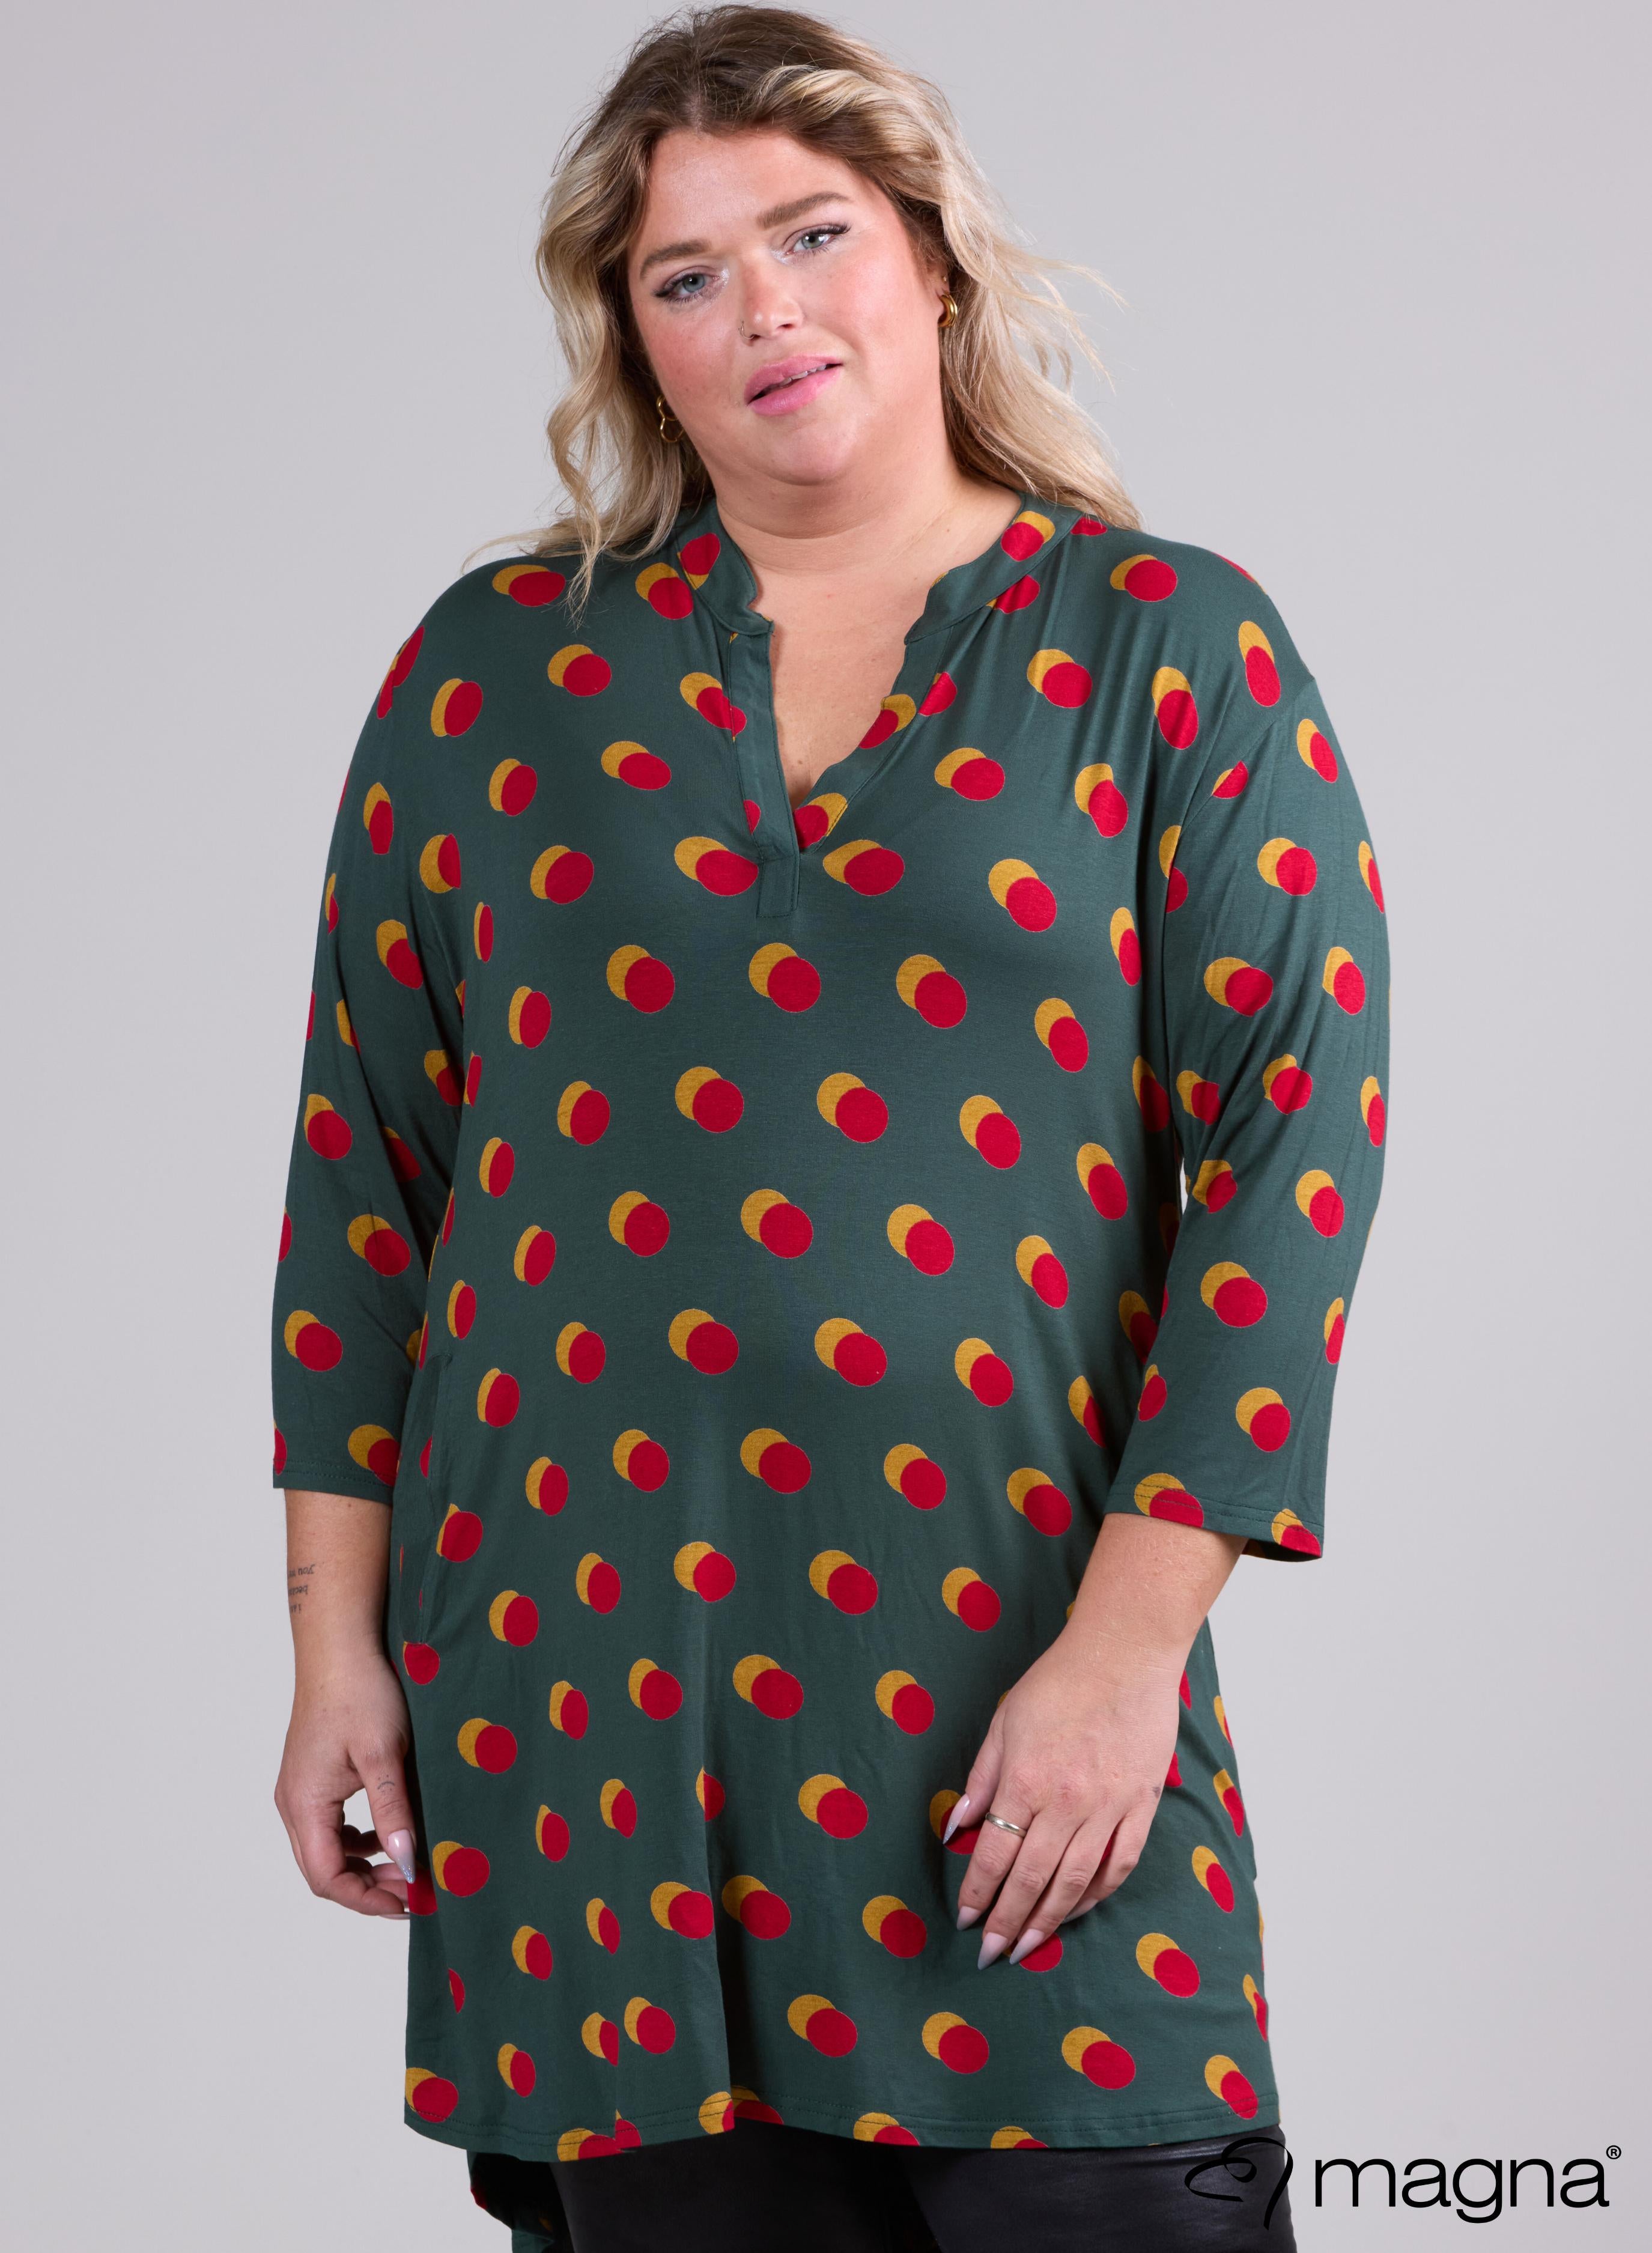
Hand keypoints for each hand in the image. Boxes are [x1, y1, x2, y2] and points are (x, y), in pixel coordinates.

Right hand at [274, 1649, 419, 1917]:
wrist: (340, 1647)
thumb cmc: (360, 1693)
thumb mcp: (384, 1754)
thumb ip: (393, 1812)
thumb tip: (406, 1863)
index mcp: (305, 1803)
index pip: (326, 1877)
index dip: (366, 1900)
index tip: (408, 1902)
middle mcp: (293, 1803)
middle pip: (322, 1870)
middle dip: (367, 1888)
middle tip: (413, 1889)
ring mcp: (299, 1789)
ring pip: (324, 1849)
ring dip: (362, 1865)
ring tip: (406, 1863)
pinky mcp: (311, 1776)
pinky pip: (329, 1825)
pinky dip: (356, 1840)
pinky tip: (387, 1829)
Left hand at [943, 1626, 1182, 1967]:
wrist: (1125, 1654)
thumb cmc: (1059, 1682)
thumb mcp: (1005, 1722)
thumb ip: (981, 1779)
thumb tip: (957, 1829)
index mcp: (1026, 1778)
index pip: (995, 1853)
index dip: (977, 1892)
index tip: (965, 1920)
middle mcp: (1067, 1801)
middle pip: (1032, 1877)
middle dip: (1007, 1920)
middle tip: (990, 1954)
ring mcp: (1109, 1806)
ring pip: (1075, 1881)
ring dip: (1049, 1920)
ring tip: (1027, 1946)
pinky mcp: (1140, 1806)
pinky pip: (1119, 1864)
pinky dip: (1097, 1895)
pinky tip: (1077, 1911)